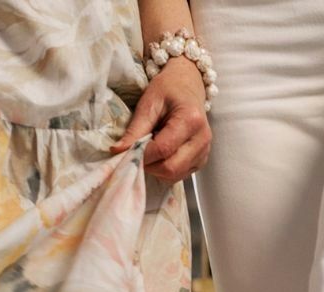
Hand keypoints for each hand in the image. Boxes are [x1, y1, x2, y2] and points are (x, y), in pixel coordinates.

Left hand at [111, 59, 211, 183]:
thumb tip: (118, 151)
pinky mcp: (202, 159)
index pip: (163, 149)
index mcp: (190, 120)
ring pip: (175, 175)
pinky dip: (166, 170)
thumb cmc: (169, 89)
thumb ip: (135, 129)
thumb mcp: (149, 103)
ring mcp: (204, 151)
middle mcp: (202, 139)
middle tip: (136, 154)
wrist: (189, 85)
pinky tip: (161, 154)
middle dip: (149, 166)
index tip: (126, 151)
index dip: (142, 155)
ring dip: (156, 169)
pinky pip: (180, 174)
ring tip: (150, 151)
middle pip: (171, 168)